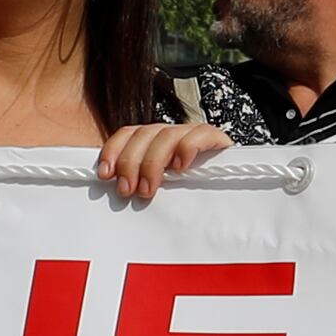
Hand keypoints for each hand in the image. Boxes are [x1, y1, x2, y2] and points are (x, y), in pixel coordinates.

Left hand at [96, 121, 228, 203]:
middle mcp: (170, 135)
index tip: (105, 175)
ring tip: (149, 189)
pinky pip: (198, 133)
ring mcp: (191, 135)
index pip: (127, 133)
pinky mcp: (215, 139)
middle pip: (142, 134)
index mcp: (152, 143)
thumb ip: (137, 188)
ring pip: (165, 135)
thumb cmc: (190, 199)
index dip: (113, 151)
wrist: (230, 201)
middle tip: (128, 191)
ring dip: (152, 163)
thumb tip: (113, 195)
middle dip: (130, 163)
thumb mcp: (156, 193)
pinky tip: (180, 168)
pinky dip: (186, 149)